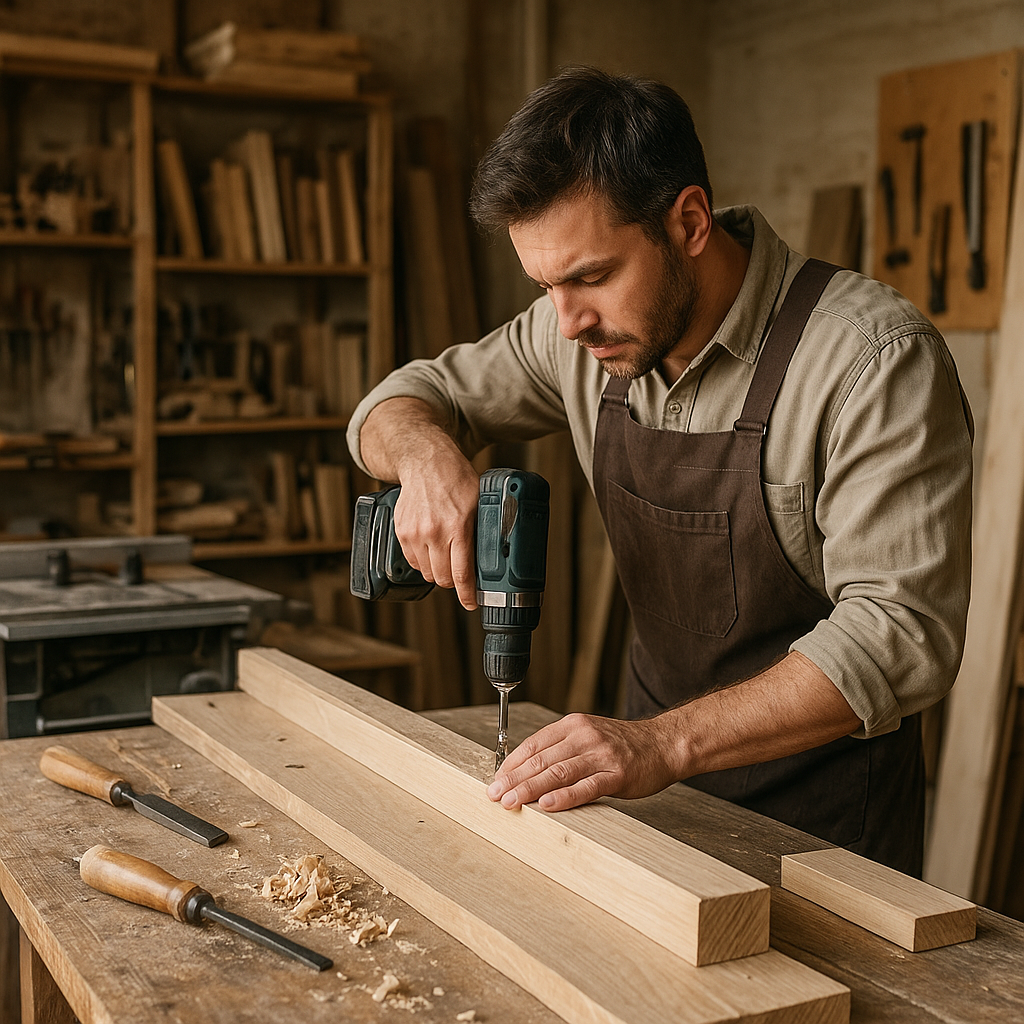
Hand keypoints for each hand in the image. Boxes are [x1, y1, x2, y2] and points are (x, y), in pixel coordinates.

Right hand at [392, 454, 479, 609]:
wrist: (426, 461)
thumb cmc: (456, 479)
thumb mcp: (480, 503)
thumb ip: (484, 530)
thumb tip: (495, 556)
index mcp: (457, 527)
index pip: (461, 573)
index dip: (467, 594)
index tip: (471, 603)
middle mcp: (434, 533)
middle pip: (442, 578)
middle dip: (453, 582)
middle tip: (461, 576)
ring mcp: (415, 533)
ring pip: (427, 572)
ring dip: (438, 571)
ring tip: (447, 558)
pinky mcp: (401, 532)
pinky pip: (413, 561)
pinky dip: (423, 561)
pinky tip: (432, 550)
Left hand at [486, 712, 684, 810]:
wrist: (662, 744)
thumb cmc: (622, 745)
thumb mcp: (588, 735)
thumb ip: (560, 748)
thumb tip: (526, 770)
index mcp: (572, 725)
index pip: (534, 744)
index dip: (511, 763)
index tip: (496, 780)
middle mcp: (584, 736)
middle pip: (541, 759)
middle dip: (515, 779)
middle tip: (495, 795)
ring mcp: (601, 755)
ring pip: (558, 773)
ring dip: (531, 789)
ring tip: (512, 802)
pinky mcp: (617, 775)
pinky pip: (586, 787)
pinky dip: (565, 797)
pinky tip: (547, 805)